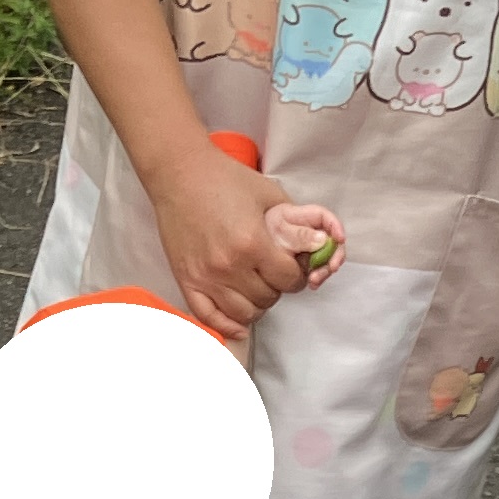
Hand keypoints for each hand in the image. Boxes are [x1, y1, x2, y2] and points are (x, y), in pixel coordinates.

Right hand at [161, 144, 315, 335]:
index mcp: (253, 243)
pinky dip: (228, 324)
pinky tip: (239, 322)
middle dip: (276, 287)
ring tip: (255, 288)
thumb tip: (318, 244)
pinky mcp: (187, 281)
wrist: (180, 173)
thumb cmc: (225, 179)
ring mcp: (206, 277)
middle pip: (268, 298)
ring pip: (244, 313)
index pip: (289, 280)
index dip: (297, 275)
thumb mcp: (269, 194)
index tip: (292, 267)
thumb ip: (296, 223)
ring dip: (256, 304)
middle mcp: (229, 266)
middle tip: (271, 273)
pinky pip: (210, 318)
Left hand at [264, 198, 345, 281]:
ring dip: (325, 271)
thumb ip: (300, 235)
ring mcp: (311, 249)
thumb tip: (323, 239)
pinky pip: (318, 271)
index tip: (340, 239)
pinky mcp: (308, 265)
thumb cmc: (264, 232)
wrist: (252, 249)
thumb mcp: (280, 230)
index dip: (336, 226)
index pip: (324, 218)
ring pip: (327, 259)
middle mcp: (311, 233)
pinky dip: (317, 278)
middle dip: (334, 256)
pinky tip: (312, 283)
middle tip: (331, 267)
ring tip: (314, 279)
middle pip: (332, 242)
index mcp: (303, 217)